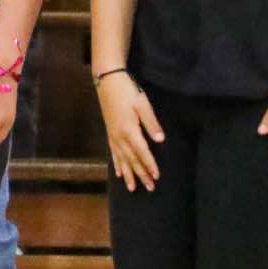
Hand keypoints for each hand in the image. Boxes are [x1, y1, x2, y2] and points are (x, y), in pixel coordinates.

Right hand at [97, 72, 163, 192]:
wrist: (107, 80)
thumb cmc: (127, 90)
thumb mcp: (143, 104)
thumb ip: (151, 123)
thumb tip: (160, 140)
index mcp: (129, 130)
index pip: (142, 152)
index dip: (149, 165)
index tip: (156, 177)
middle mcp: (120, 136)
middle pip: (132, 159)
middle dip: (140, 174)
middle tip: (149, 188)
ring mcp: (113, 135)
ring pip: (121, 159)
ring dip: (127, 174)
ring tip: (132, 188)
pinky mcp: (109, 132)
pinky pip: (113, 152)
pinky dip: (116, 163)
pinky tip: (118, 173)